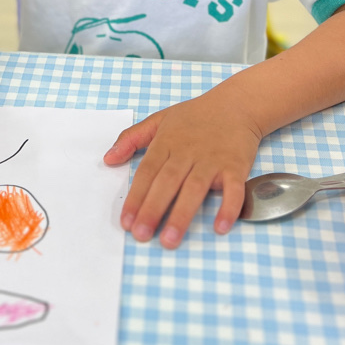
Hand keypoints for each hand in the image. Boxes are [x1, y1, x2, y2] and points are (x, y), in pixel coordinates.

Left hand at [103, 95, 262, 247]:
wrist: (236, 104)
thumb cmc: (195, 116)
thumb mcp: (159, 119)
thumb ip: (131, 138)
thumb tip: (107, 159)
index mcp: (166, 143)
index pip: (146, 173)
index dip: (135, 197)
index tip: (126, 222)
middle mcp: (187, 152)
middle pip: (167, 183)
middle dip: (152, 210)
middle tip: (141, 235)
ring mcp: (212, 160)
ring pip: (195, 189)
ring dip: (182, 215)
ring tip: (170, 239)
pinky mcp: (235, 166)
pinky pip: (233, 189)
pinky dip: (228, 207)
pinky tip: (220, 227)